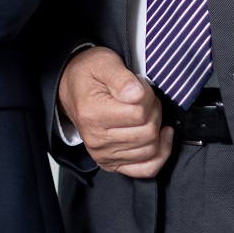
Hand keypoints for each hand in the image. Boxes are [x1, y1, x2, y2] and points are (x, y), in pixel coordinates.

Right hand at [59, 47, 171, 177]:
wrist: (71, 89)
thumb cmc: (89, 74)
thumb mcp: (104, 63)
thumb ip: (121, 77)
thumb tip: (137, 94)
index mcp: (92, 114)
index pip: (138, 114)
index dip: (148, 97)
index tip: (141, 87)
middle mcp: (96, 139)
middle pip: (147, 133)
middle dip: (154, 111)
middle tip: (145, 98)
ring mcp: (103, 155)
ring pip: (150, 149)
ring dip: (156, 128)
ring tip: (146, 112)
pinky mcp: (111, 163)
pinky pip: (146, 169)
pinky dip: (160, 154)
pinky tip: (161, 137)